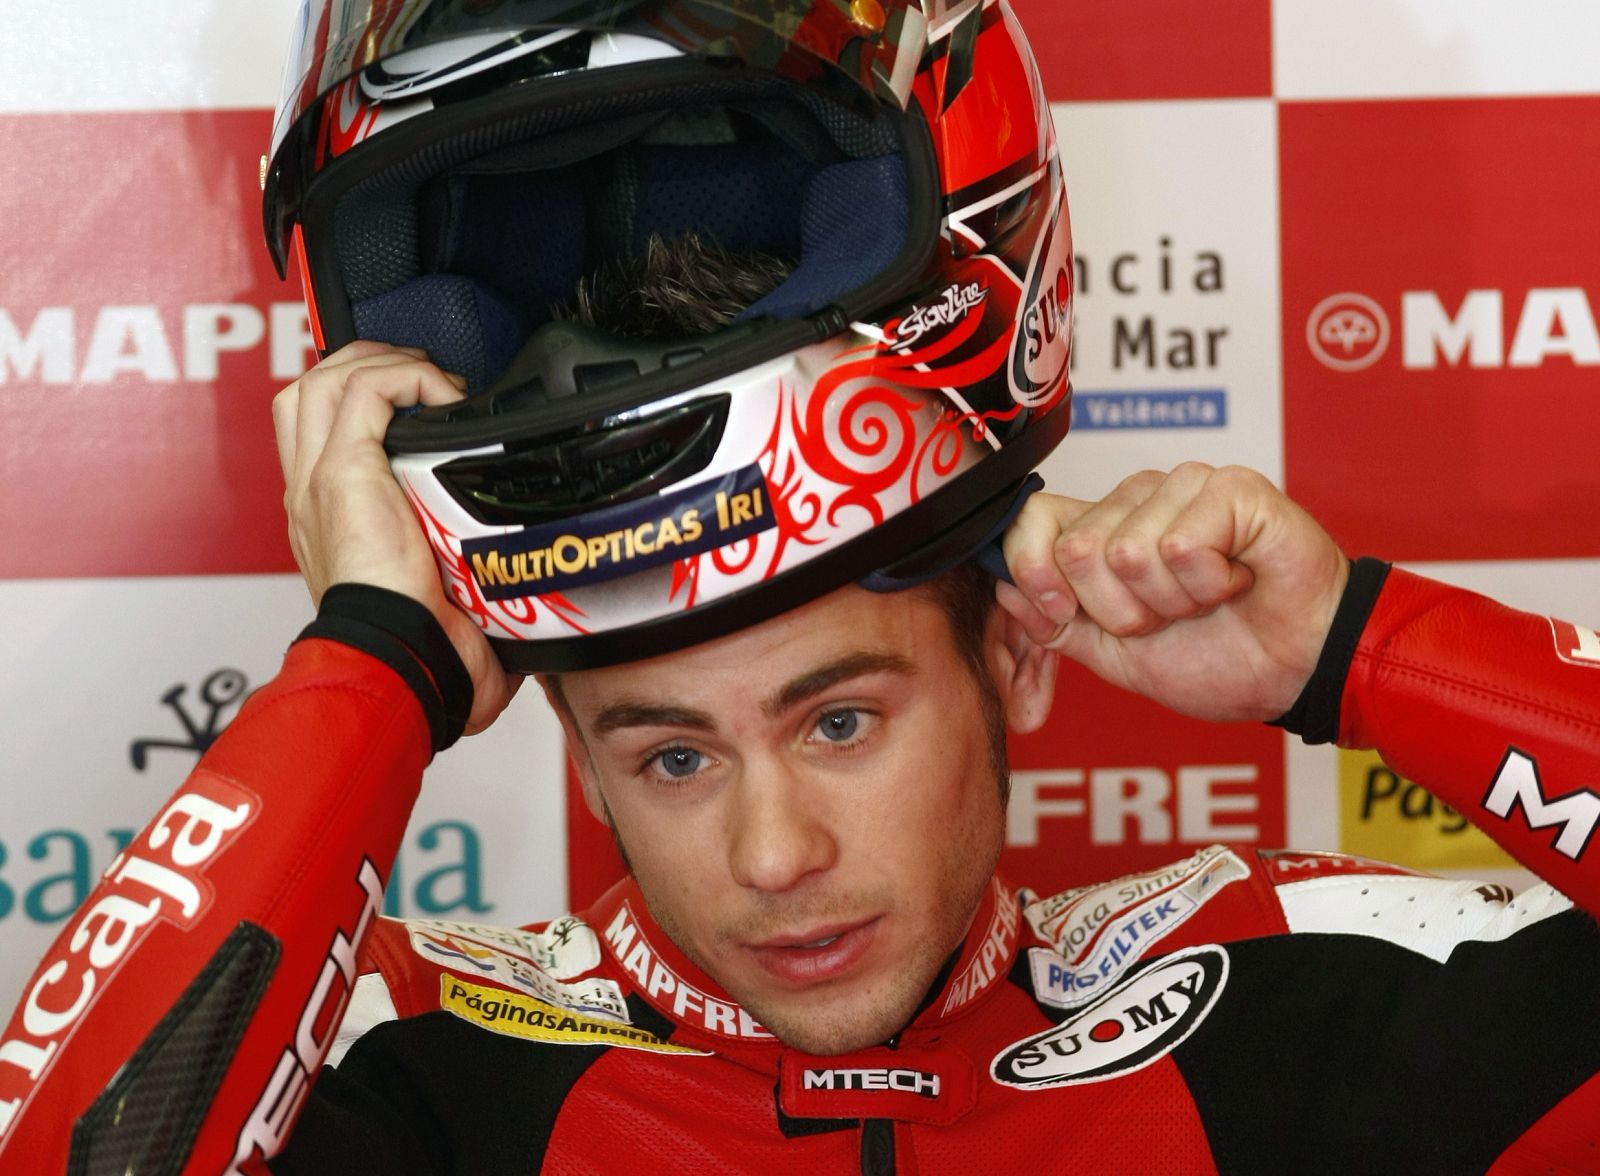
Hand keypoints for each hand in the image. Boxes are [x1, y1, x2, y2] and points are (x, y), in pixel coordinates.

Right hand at [273, 341, 519, 734]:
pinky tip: (446, 396)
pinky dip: (406, 378)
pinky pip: (365, 391)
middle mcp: (313, 494)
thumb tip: (528, 582)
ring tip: (432, 380)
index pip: (318, 434)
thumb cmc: (421, 651)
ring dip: (383, 364)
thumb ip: (465, 568)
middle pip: (308, 392)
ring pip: (323, 381)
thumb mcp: (442, 593)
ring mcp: (321, 481)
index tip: (421, 405)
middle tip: (425, 380)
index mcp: (328, 519)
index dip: (362, 401)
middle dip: (366, 366)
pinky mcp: (344, 474)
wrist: (399, 667)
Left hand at [996, 463, 1348, 721]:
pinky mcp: (1233, 487)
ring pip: (1127, 552)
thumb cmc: (1221, 658)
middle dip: (1121, 611)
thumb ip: (1057, 624)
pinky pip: (1180, 546)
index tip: (1067, 614)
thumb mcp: (1116, 654)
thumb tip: (1003, 587)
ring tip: (1209, 598)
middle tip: (1170, 615)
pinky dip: (1208, 586)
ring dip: (1171, 603)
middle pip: (1076, 550)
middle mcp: (1139, 497)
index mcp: (1105, 527)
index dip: (1034, 575)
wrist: (1296, 674)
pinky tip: (1237, 580)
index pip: (1033, 519)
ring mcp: (1185, 486)